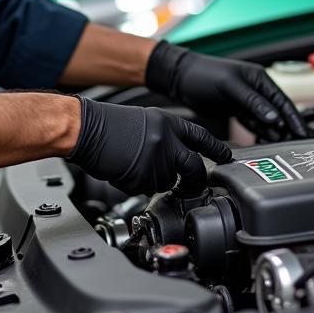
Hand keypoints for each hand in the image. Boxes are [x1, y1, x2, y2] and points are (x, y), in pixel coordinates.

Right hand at [68, 97, 231, 195]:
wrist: (86, 128)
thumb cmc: (109, 125)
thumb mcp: (146, 122)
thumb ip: (167, 138)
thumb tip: (178, 160)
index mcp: (168, 123)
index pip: (201, 137)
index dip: (217, 148)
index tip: (227, 157)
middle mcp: (167, 141)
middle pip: (193, 168)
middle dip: (194, 181)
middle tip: (193, 186)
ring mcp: (156, 161)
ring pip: (167, 182)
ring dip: (155, 180)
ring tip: (135, 165)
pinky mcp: (143, 178)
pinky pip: (146, 190)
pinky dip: (138, 185)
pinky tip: (125, 170)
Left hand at [146, 41, 307, 139]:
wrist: (181, 78)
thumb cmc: (204, 74)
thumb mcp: (230, 86)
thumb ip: (253, 102)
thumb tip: (274, 118)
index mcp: (259, 79)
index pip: (283, 102)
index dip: (294, 119)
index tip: (303, 134)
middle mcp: (257, 90)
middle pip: (278, 113)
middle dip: (288, 129)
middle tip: (298, 147)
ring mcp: (247, 101)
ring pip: (267, 121)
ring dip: (276, 134)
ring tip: (285, 150)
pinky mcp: (237, 110)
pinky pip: (254, 124)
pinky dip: (261, 134)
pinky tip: (267, 144)